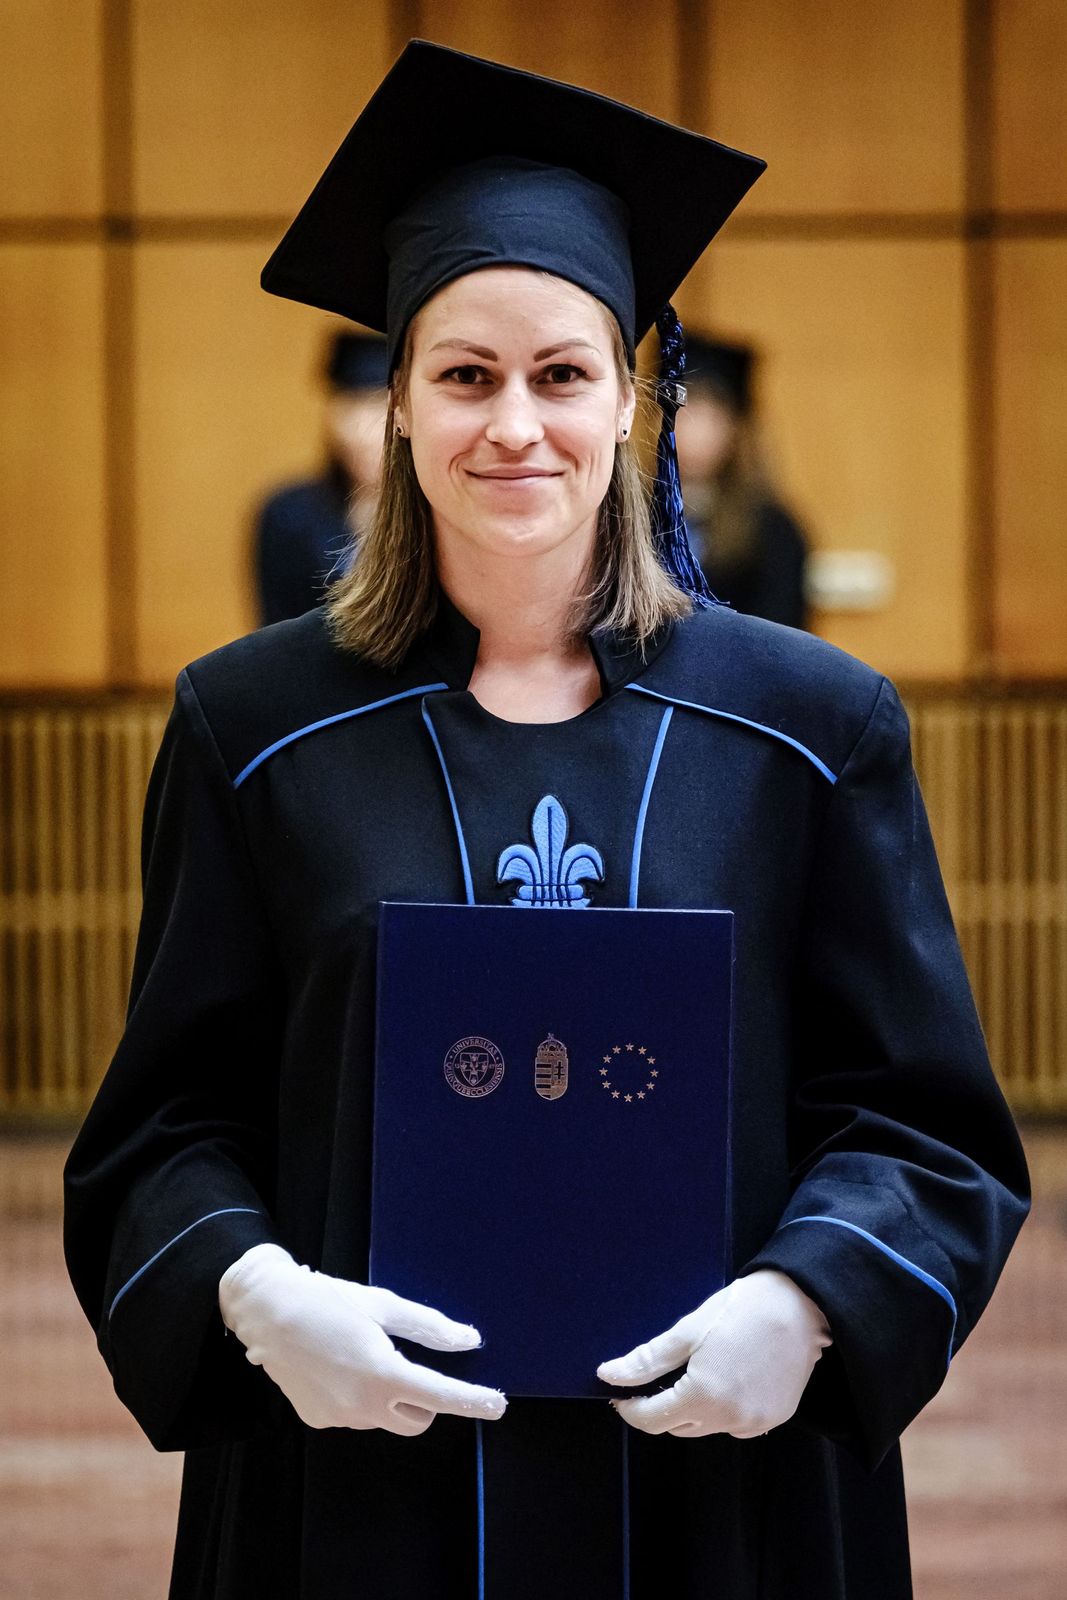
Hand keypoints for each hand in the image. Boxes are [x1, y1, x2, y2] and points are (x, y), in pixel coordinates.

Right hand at [219, 1243, 506, 1435]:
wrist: (267, 1311)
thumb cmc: (328, 1300)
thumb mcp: (382, 1305)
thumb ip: (429, 1327)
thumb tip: (469, 1340)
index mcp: (382, 1372)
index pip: (439, 1396)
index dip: (473, 1401)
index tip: (498, 1404)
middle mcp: (362, 1404)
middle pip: (416, 1420)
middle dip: (424, 1401)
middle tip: (409, 1365)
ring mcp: (338, 1417)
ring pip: (384, 1417)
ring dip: (387, 1396)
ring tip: (359, 1355)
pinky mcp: (318, 1420)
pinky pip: (354, 1415)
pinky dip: (357, 1397)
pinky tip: (337, 1367)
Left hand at [597, 1269, 830, 1438]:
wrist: (801, 1303)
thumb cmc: (741, 1309)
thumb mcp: (688, 1330)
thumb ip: (647, 1360)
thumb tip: (608, 1376)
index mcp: (704, 1397)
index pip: (652, 1420)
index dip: (631, 1409)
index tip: (621, 1394)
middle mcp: (730, 1419)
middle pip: (678, 1427)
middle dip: (661, 1406)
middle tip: (658, 1377)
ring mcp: (756, 1422)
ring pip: (706, 1427)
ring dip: (692, 1410)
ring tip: (696, 1372)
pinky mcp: (775, 1418)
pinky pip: (735, 1424)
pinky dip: (722, 1410)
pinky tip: (726, 1378)